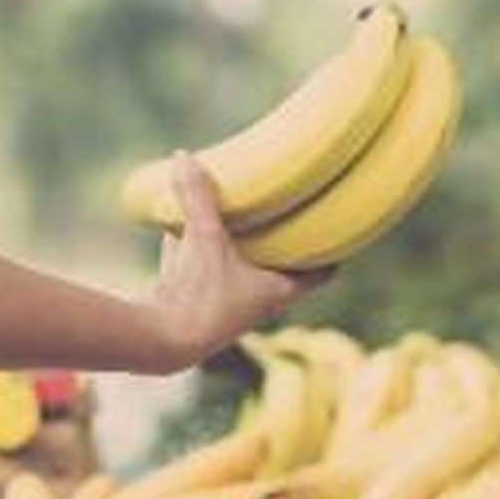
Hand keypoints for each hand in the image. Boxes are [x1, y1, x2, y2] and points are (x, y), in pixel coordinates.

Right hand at [144, 151, 333, 371]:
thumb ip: (198, 198)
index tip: (340, 229)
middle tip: (287, 211)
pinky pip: (201, 273)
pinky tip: (177, 227)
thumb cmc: (199, 296)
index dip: (333, 253)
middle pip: (284, 271)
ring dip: (240, 250)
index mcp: (278, 291)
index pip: (322, 273)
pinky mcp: (196, 307)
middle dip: (283, 244)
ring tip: (240, 217)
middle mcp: (258, 303)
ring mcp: (228, 308)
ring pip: (240, 272)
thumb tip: (186, 155)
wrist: (159, 343)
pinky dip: (194, 252)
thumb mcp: (203, 239)